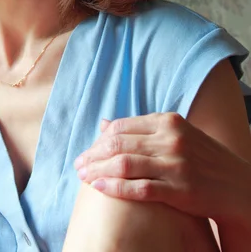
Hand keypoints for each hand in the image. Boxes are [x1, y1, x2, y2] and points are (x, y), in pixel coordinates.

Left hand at [74, 112, 250, 223]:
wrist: (238, 186)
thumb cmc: (202, 159)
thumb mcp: (175, 134)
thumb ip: (141, 129)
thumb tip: (104, 123)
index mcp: (168, 122)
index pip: (122, 126)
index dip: (100, 139)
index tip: (87, 149)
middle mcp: (171, 139)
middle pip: (119, 144)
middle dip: (93, 154)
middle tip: (78, 164)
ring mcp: (175, 164)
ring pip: (124, 164)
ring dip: (98, 169)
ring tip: (83, 176)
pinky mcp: (179, 190)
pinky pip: (139, 188)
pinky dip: (115, 187)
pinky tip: (100, 187)